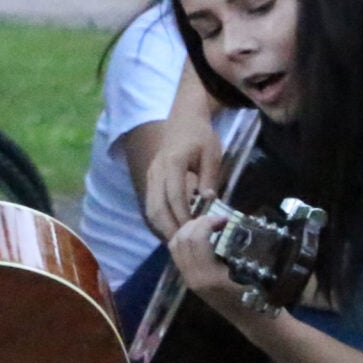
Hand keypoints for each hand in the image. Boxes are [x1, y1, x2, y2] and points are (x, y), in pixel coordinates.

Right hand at [143, 117, 225, 239]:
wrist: (184, 118)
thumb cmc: (201, 135)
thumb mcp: (212, 154)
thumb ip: (210, 177)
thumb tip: (209, 201)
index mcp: (172, 163)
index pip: (174, 196)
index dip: (183, 216)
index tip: (194, 231)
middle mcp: (157, 171)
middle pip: (157, 206)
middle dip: (170, 227)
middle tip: (185, 244)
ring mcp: (151, 175)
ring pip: (150, 207)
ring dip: (162, 226)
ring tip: (177, 240)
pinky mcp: (151, 178)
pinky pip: (151, 202)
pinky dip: (159, 218)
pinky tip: (172, 227)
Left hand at [168, 210, 252, 317]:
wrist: (255, 322)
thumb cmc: (262, 296)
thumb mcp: (254, 271)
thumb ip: (237, 248)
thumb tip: (229, 222)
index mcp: (210, 275)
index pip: (196, 239)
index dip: (208, 222)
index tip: (225, 218)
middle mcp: (194, 278)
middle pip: (181, 239)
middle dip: (196, 223)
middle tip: (215, 219)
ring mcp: (189, 281)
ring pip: (175, 246)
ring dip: (188, 230)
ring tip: (207, 225)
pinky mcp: (189, 282)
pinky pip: (178, 255)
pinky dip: (185, 241)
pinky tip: (202, 237)